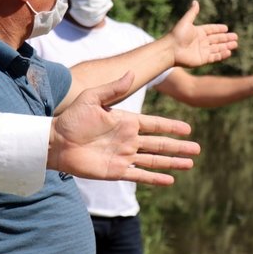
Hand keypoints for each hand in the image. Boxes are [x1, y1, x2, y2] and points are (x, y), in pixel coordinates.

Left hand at [48, 73, 200, 184]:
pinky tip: (169, 181)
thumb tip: (131, 73)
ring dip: (172, 162)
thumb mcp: (91, 98)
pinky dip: (155, 178)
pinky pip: (140, 175)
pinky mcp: (116, 171)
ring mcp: (124, 156)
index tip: (188, 129)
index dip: (171, 127)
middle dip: (179, 147)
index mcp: (126, 121)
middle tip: (198, 149)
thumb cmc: (71, 119)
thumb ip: (113, 89)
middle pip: (160, 144)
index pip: (155, 124)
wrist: (55, 143)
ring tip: (189, 164)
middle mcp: (129, 139)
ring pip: (154, 160)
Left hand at [169, 0, 238, 67]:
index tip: (226, 28)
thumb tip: (195, 1)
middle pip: (216, 39)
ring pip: (217, 48)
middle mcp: (201, 41)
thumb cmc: (177, 35)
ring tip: (235, 44)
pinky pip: (214, 57)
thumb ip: (192, 12)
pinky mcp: (202, 59)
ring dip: (226, 46)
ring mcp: (202, 51)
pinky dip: (222, 55)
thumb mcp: (186, 21)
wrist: (171, 50)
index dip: (218, 29)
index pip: (211, 30)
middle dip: (226, 38)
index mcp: (198, 32)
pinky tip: (228, 52)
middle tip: (235, 37)